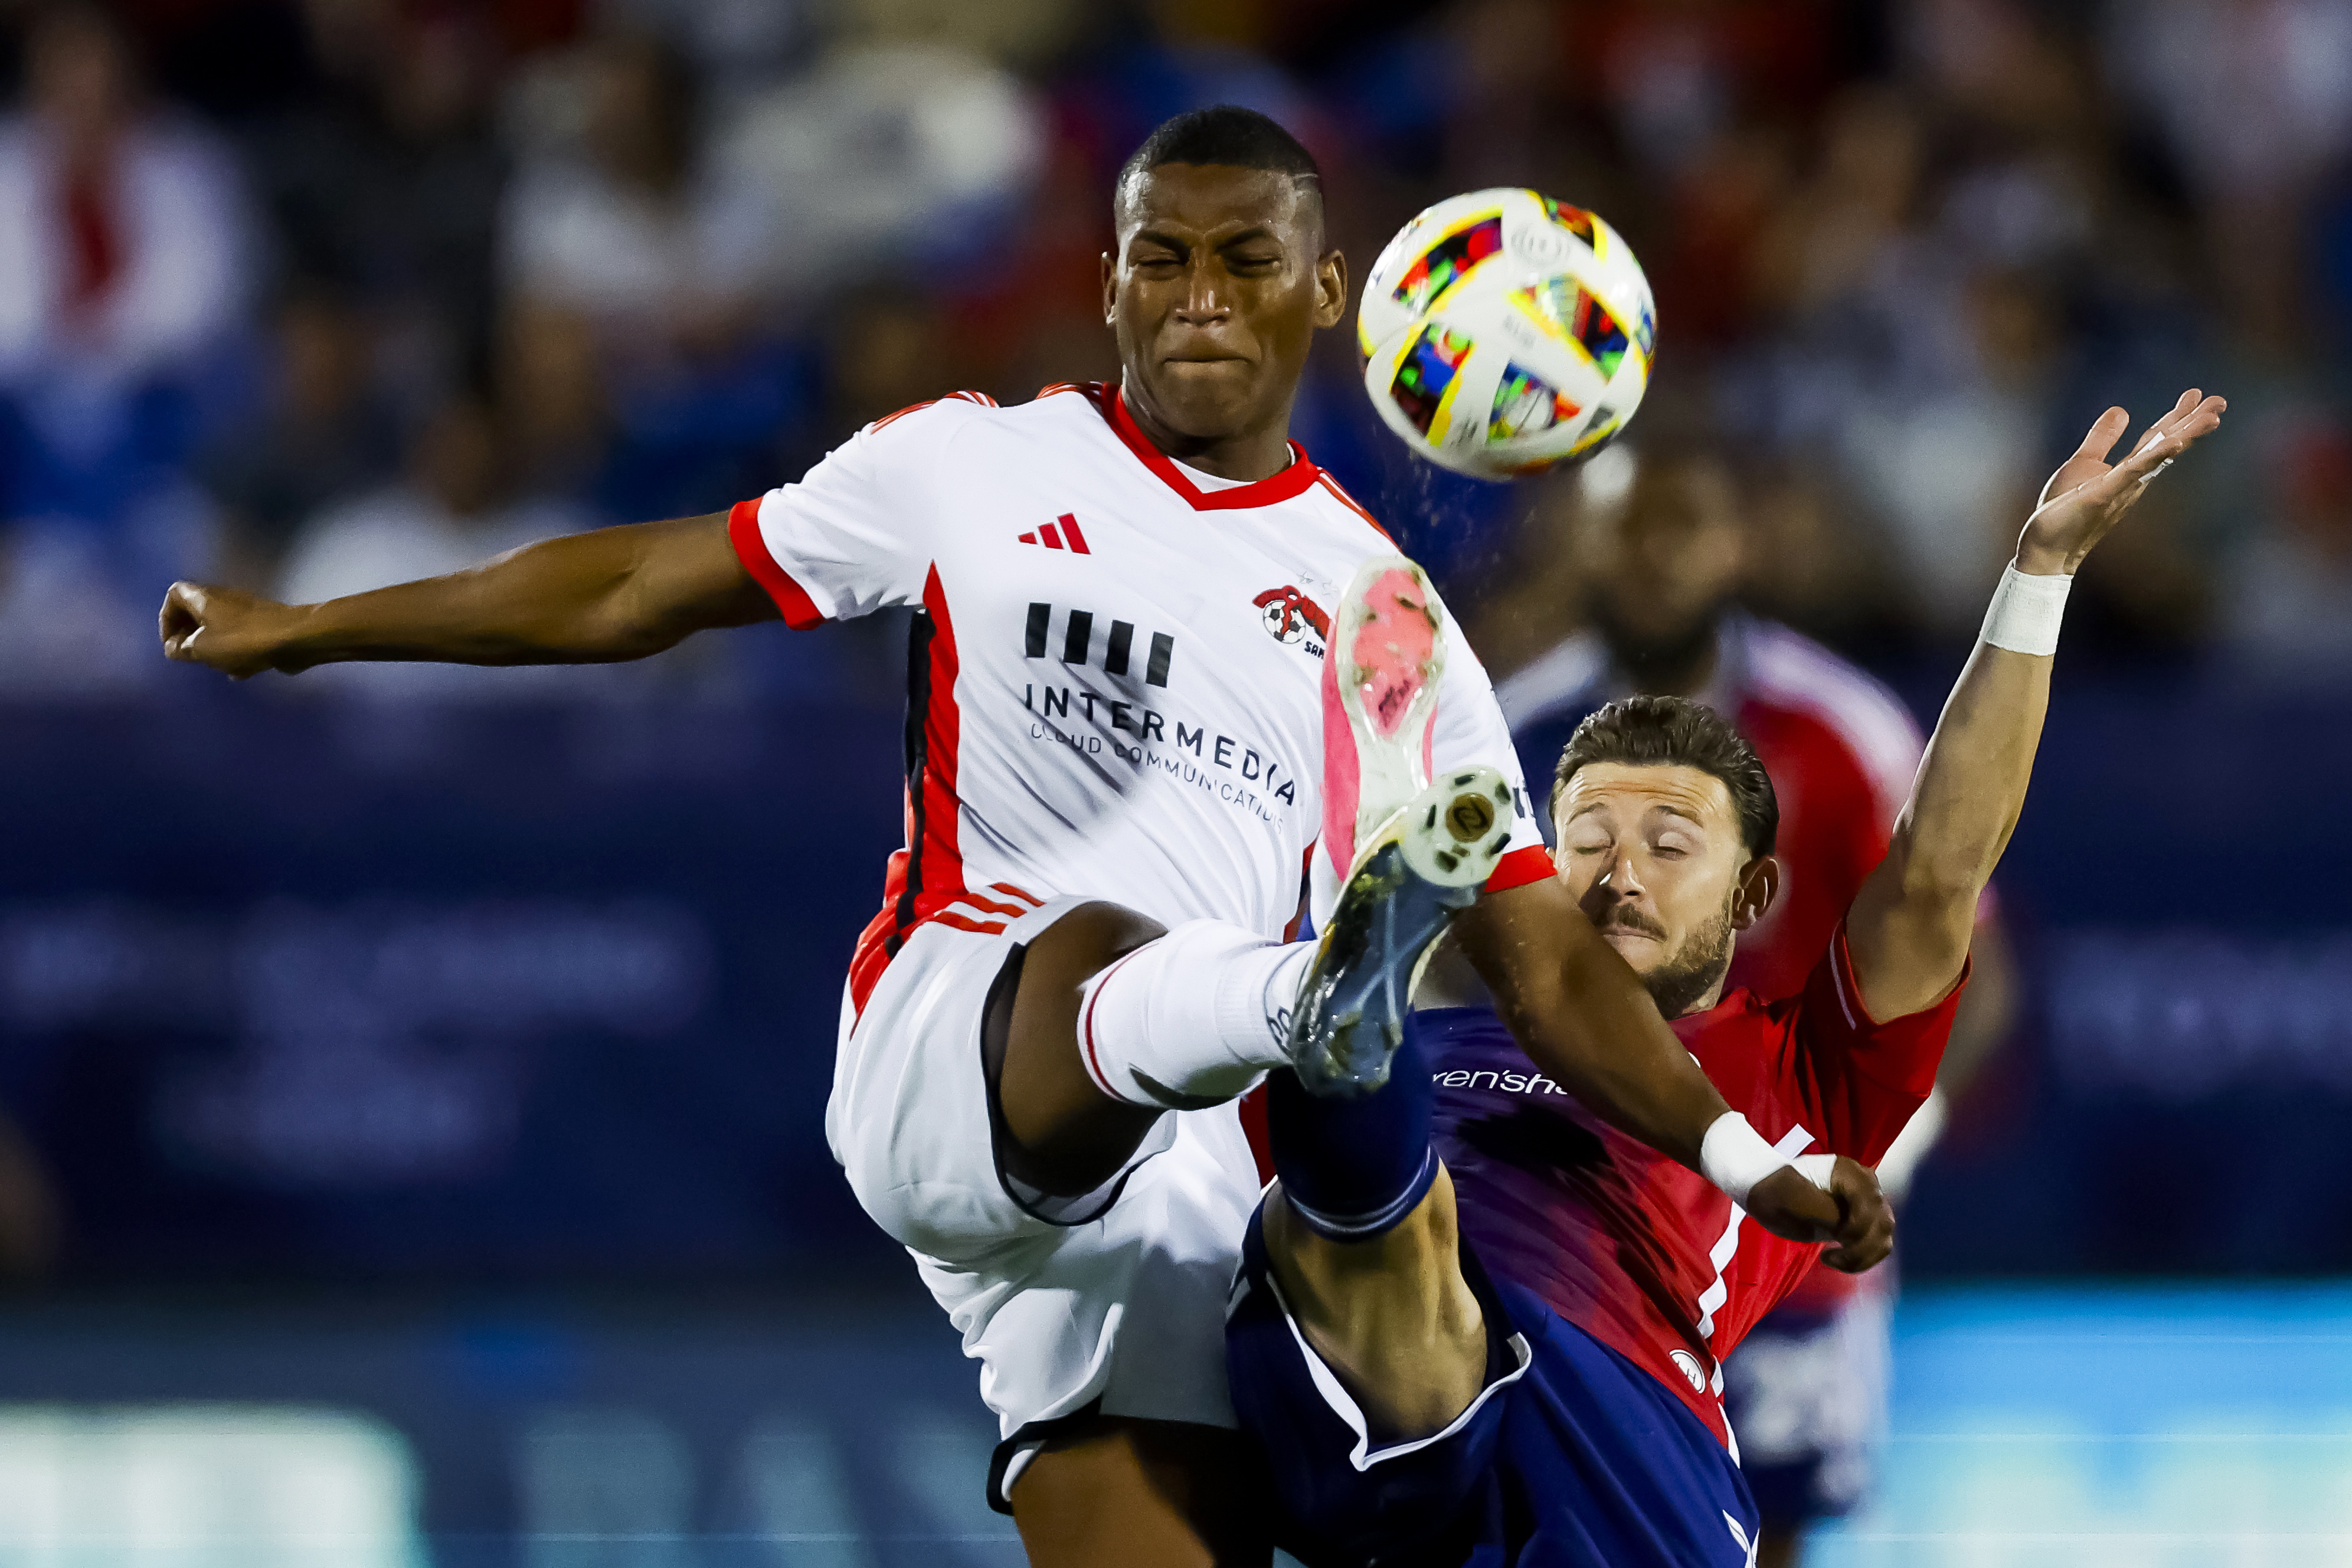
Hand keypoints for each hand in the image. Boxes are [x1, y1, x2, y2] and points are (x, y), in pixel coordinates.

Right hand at [159, 581, 309, 677]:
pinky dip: (237, 653)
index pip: (174, 595)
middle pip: (197, 613)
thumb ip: (181, 649)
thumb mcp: (202, 648)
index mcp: (204, 596)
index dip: (166, 619)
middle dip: (191, 637)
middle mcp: (224, 598)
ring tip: (218, 665)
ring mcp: (247, 610)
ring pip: (220, 627)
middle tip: (192, 657)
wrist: (295, 638)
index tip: (171, 643)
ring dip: (215, 648)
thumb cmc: (241, 640)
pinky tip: (242, 672)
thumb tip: (174, 648)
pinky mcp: (265, 624)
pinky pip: (242, 638)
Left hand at [1743, 1157, 1894, 1272]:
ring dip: (1863, 1257)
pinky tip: (1836, 1258)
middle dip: (1862, 1247)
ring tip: (1832, 1259)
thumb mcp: (1799, 1202)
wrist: (1766, 1195)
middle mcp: (1865, 1187)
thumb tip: (1849, 1231)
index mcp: (1850, 1173)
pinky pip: (1874, 1245)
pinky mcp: (1860, 1223)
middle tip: (1831, 1257)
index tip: (1837, 1239)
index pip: (1871, 1205)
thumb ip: (1830, 1214)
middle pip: (1883, 1223)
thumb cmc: (1778, 1192)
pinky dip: (1861, 1259)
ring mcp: (1865, 1205)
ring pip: (1883, 1237)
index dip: (1859, 1227)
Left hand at [2015, 389, 2225, 575]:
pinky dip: (2154, 458)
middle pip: (2168, 444)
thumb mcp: (2084, 463)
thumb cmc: (2063, 508)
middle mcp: (2133, 479)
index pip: (2158, 438)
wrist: (2046, 544)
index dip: (2177, 416)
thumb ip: (2103, 438)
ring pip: (2159, 457)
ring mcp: (2121, 487)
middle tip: (2220, 401)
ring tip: (2212, 418)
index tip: (2196, 394)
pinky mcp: (2103, 495)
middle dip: (2193, 423)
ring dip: (2186, 437)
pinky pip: (2132, 474)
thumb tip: (2121, 409)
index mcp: (2128, 470)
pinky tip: (2174, 444)